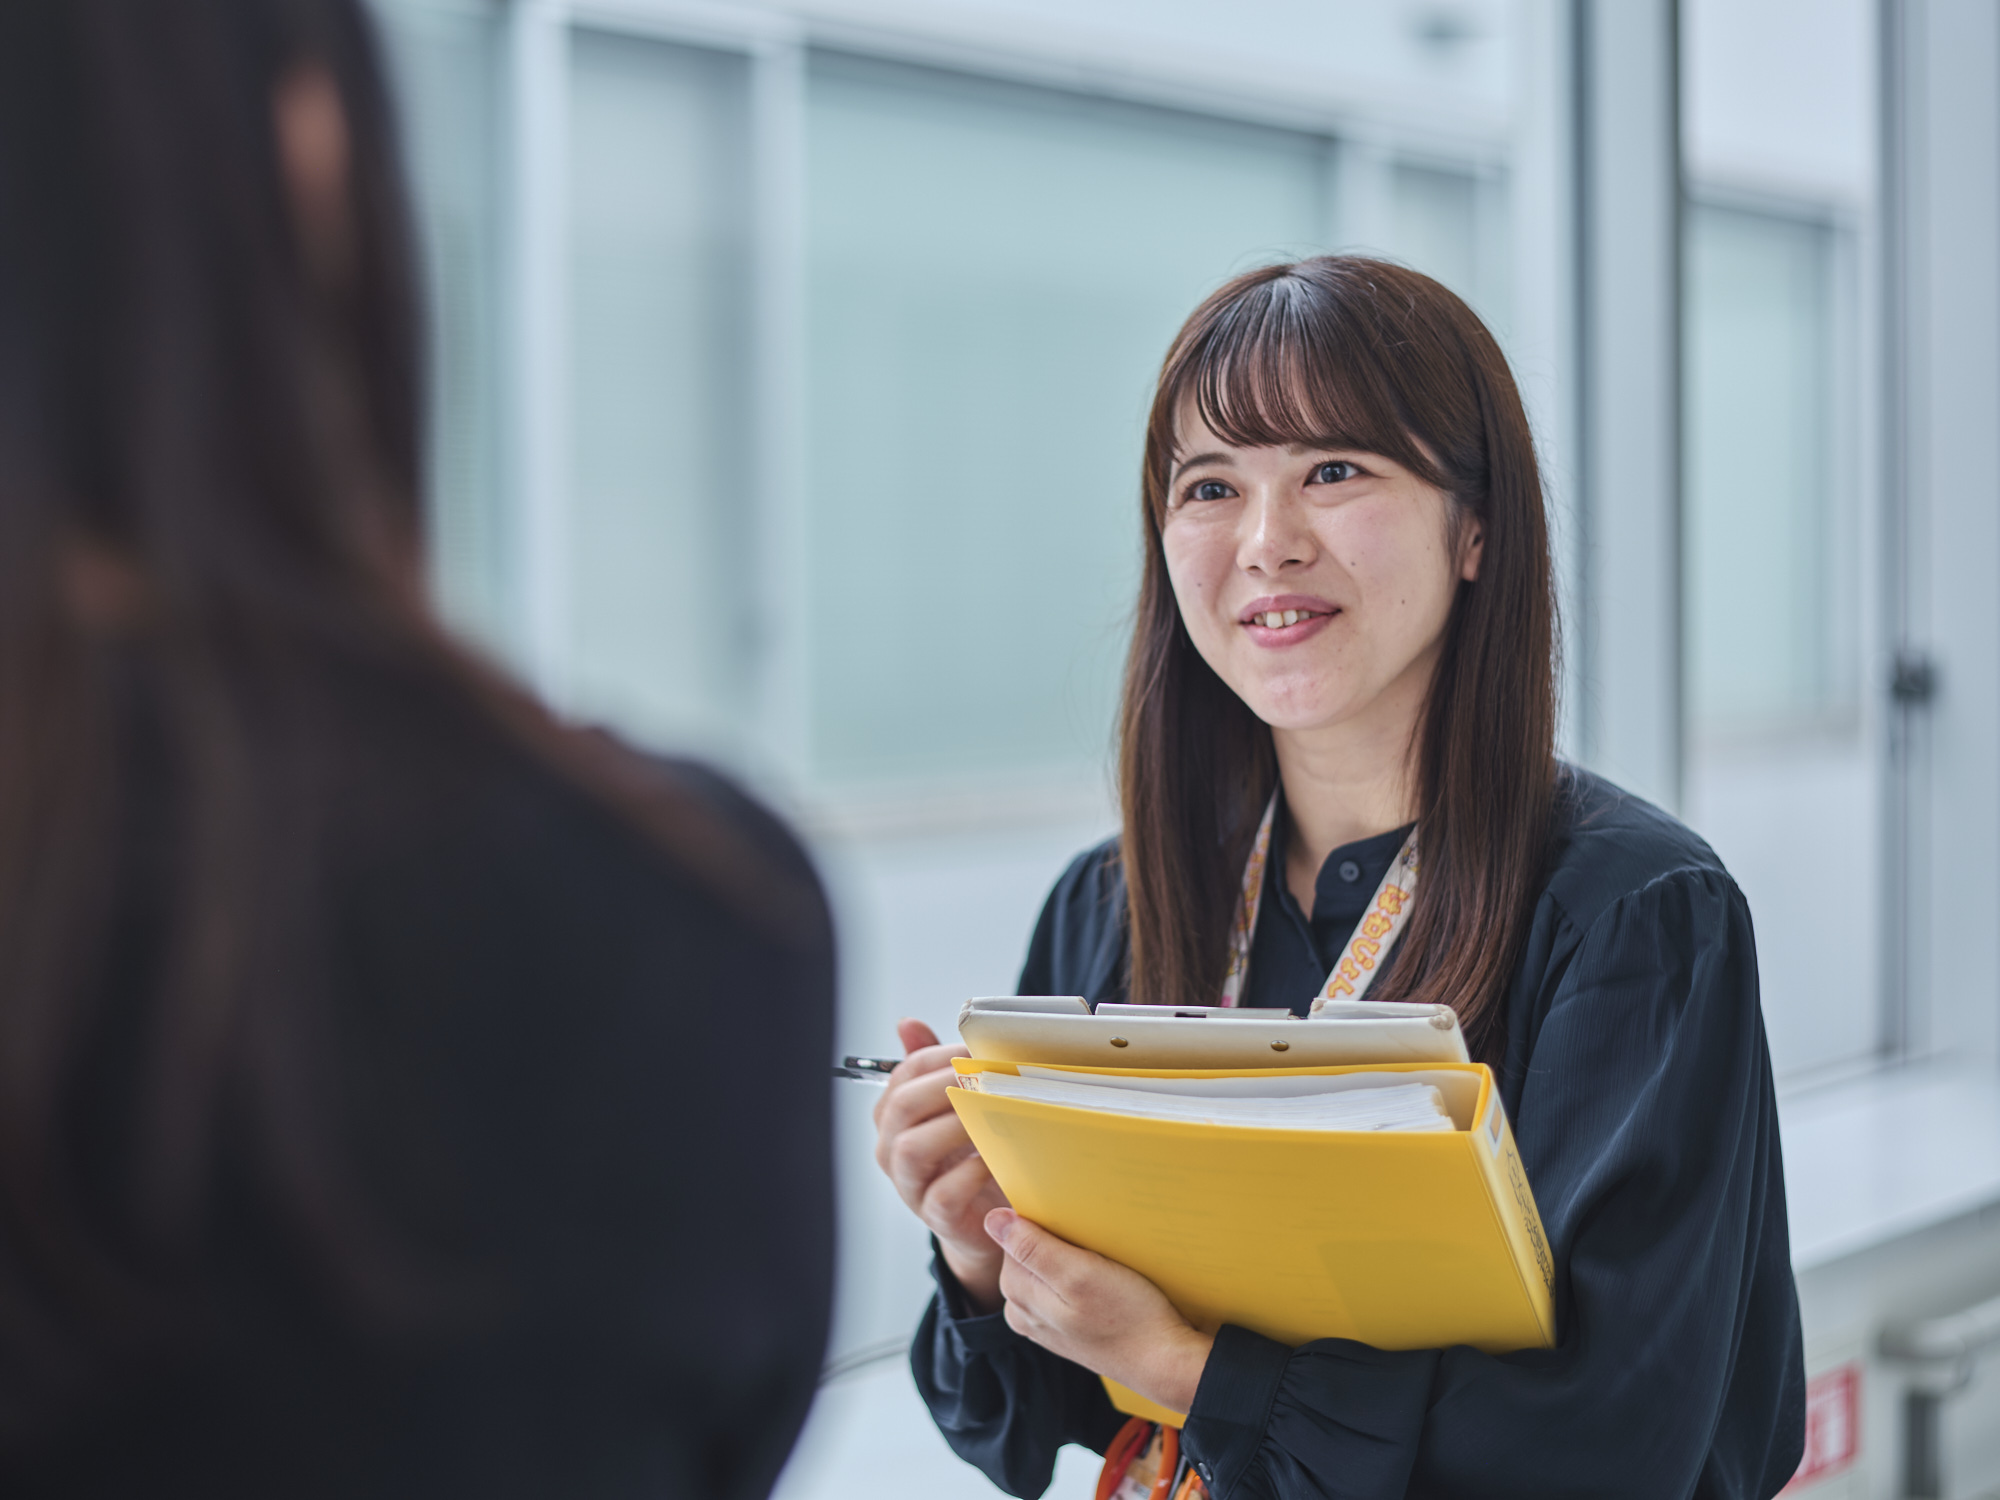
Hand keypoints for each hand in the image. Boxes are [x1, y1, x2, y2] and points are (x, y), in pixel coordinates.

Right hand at [872, 1019, 1009, 1311]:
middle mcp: (893, 1149)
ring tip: (989, 1113)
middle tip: (984, 1077)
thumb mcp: (954, 1106)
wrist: (989, 1216)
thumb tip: (906, 1023)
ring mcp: (911, 1186)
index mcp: (894, 1116)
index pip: (904, 1075)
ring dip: (953, 1125)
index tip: (977, 1051)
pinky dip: (969, 1173)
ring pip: (912, 1149)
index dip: (940, 1057)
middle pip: (901, 1107)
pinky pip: (944, 1194)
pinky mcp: (937, 1217)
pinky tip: (993, 1157)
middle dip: (944, 1085)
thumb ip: (935, 1066)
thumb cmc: (971, 1152)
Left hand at [986, 1208, 1214, 1416]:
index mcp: (1019, 1295)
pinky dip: (1078, 1277)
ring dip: (1068, 1258)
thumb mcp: (1080, 1274)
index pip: (1012, 1237)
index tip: (1076, 1229)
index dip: (1044, 1223)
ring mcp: (1044, 1323)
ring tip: (1101, 1263)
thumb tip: (991, 1219)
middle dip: (1054, 1241)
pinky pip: (1060, 1289)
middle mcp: (1023, 1312)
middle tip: (1093, 1245)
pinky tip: (1102, 1281)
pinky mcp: (1066, 1329)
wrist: (1163, 1362)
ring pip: (1044, 1270)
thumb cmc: (1128, 1316)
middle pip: (1025, 1254)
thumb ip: (1033, 1248)